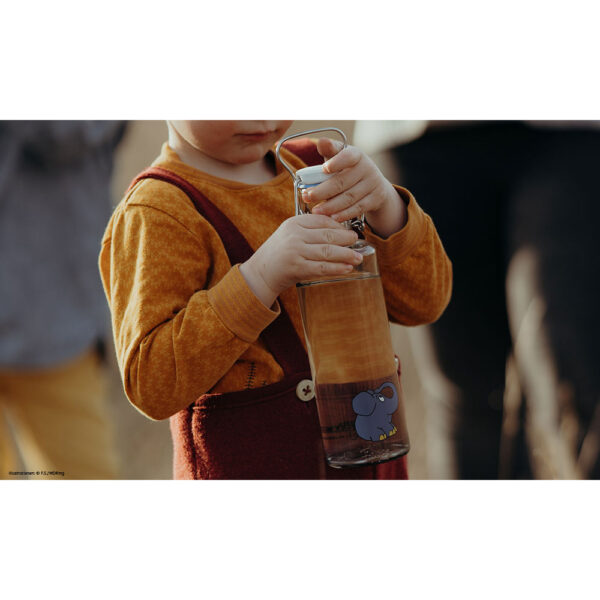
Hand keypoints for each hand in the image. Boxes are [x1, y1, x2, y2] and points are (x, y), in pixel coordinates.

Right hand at [240, 214, 361, 307]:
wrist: (261, 273)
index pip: (322, 220)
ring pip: (328, 251)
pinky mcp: (297, 268)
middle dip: (346, 239)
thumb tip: (338, 230)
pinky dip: (337, 268)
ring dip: (346, 255)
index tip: (349, 230)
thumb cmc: (279, 253)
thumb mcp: (290, 235)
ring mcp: (296, 252)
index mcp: (294, 223)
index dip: (339, 225)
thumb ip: (309, 230)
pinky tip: (347, 268)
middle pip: (327, 235)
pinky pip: (322, 267)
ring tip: (357, 257)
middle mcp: (295, 236)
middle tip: (357, 241)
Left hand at [304, 138, 406, 237]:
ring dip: (330, 206)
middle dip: (322, 191)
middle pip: (342, 181)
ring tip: (316, 211)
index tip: (324, 169)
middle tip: (307, 196)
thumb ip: (330, 151)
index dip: (337, 162)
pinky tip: (332, 218)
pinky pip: (358, 208)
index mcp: (356, 155)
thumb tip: (321, 142)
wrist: (374, 184)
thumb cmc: (349, 169)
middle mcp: (367, 168)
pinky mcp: (376, 198)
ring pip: (349, 197)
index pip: (347, 156)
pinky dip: (344, 214)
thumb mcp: (340, 157)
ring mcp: (373, 184)